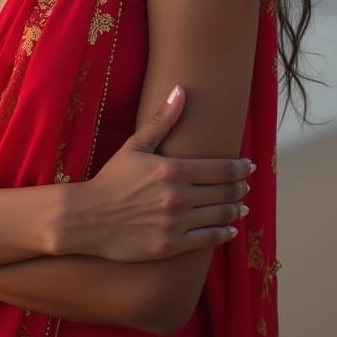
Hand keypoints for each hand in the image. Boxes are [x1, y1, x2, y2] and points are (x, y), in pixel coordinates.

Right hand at [67, 86, 251, 261]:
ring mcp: (176, 223)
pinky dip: (224, 233)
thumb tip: (180, 90)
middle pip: (224, 191)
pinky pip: (208, 239)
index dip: (239, 168)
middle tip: (246, 185)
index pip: (220, 168)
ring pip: (220, 215)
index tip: (248, 166)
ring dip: (236, 209)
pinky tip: (230, 228)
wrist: (88, 217)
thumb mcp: (135, 145)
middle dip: (240, 187)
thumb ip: (162, 120)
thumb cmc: (111, 178)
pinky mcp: (172, 246)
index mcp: (173, 169)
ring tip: (242, 206)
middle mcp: (179, 197)